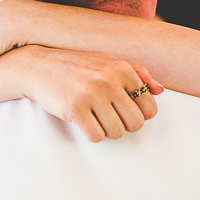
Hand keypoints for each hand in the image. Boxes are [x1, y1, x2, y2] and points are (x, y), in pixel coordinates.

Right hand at [22, 47, 162, 141]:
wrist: (39, 66)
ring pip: (116, 132)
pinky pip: (96, 136)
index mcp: (121, 69)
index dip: (137, 115)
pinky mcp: (74, 108)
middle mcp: (109, 80)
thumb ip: (137, 74)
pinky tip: (83, 121)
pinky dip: (91, 134)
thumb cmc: (77, 67)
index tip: (123, 111)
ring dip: (106, 130)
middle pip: (135, 124)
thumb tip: (160, 90)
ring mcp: (91, 94)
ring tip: (94, 117)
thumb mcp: (108, 62)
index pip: (149, 108)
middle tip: (108, 117)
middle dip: (123, 125)